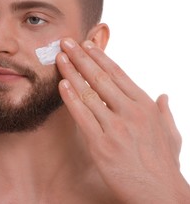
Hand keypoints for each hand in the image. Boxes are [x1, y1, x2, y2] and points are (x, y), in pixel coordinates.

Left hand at [56, 38, 189, 202]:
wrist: (161, 195)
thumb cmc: (164, 164)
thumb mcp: (171, 134)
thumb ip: (166, 113)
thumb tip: (164, 96)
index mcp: (146, 106)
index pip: (118, 74)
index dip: (100, 57)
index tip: (86, 45)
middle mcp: (131, 112)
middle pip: (100, 78)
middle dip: (81, 57)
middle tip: (66, 42)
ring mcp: (116, 127)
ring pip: (89, 93)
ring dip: (71, 73)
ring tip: (59, 58)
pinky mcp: (102, 144)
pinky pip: (83, 116)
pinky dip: (70, 98)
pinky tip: (62, 85)